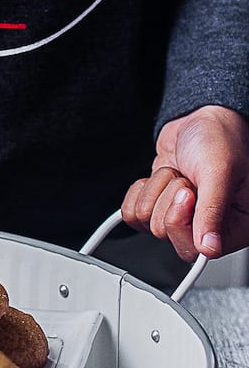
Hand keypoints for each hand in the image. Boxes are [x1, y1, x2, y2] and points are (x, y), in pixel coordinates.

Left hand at [121, 106, 248, 262]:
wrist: (200, 117)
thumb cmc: (221, 138)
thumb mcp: (218, 171)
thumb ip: (212, 211)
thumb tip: (208, 248)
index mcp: (235, 227)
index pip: (194, 249)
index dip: (179, 219)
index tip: (188, 192)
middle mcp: (208, 227)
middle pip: (164, 234)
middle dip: (168, 198)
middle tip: (187, 179)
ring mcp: (182, 218)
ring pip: (146, 222)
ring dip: (158, 189)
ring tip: (180, 173)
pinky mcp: (162, 207)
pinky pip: (132, 213)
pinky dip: (141, 190)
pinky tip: (162, 177)